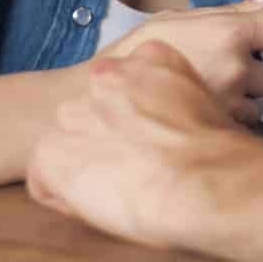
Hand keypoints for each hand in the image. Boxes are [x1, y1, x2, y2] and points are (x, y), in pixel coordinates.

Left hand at [28, 41, 255, 250]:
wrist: (205, 179)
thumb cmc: (218, 152)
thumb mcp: (208, 100)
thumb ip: (178, 99)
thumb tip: (173, 123)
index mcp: (147, 56)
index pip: (123, 84)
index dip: (133, 118)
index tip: (149, 139)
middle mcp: (104, 77)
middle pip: (90, 112)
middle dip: (105, 140)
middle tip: (135, 168)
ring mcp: (74, 113)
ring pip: (65, 145)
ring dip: (85, 168)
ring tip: (121, 191)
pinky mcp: (51, 152)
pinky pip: (44, 181)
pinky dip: (65, 198)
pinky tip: (101, 205)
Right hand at [101, 0, 262, 125]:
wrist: (96, 103)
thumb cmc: (132, 57)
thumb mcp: (179, 19)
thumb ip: (234, 9)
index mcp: (228, 34)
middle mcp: (236, 70)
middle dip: (257, 68)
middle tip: (223, 66)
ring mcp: (229, 105)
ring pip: (260, 100)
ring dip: (244, 96)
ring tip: (205, 90)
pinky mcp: (219, 132)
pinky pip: (241, 124)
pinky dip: (228, 118)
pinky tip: (200, 111)